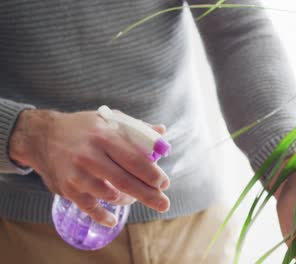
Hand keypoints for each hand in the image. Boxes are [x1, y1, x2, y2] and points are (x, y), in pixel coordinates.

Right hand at [9, 109, 170, 226]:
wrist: (42, 136)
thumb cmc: (83, 127)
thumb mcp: (109, 119)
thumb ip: (136, 128)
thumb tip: (162, 133)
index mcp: (104, 136)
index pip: (135, 160)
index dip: (152, 175)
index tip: (164, 183)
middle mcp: (90, 155)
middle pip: (126, 182)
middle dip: (148, 195)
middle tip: (163, 203)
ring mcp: (77, 174)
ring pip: (111, 195)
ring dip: (128, 200)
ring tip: (136, 199)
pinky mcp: (67, 188)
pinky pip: (89, 208)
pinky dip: (103, 216)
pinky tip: (113, 219)